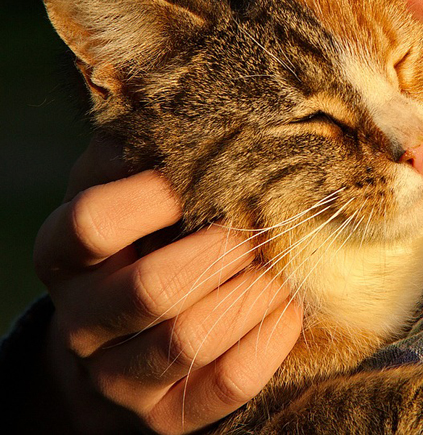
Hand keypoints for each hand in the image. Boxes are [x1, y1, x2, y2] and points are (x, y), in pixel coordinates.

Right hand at [34, 138, 302, 434]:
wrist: (118, 338)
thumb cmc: (135, 240)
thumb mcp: (124, 189)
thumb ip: (145, 150)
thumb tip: (197, 91)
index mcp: (65, 253)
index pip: (92, 223)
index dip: (153, 196)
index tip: (203, 177)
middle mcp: (84, 319)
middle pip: (151, 287)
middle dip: (218, 250)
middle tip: (257, 225)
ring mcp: (121, 376)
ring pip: (189, 340)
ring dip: (250, 294)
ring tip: (279, 263)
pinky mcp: (166, 416)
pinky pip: (224, 387)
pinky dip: (267, 343)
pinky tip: (287, 308)